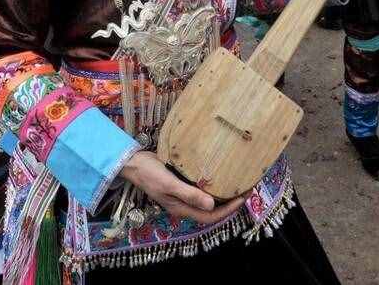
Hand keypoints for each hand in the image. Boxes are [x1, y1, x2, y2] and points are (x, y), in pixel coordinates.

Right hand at [119, 151, 245, 224]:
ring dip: (222, 193)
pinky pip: (200, 188)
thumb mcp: (169, 185)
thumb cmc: (149, 174)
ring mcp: (182, 194)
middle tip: (246, 188)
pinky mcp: (180, 183)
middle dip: (229, 202)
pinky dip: (211, 184)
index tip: (243, 197)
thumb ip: (189, 194)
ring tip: (237, 182)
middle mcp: (184, 204)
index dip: (228, 210)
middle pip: (211, 210)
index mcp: (182, 209)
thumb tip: (212, 205)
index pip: (210, 217)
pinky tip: (218, 174)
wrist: (132, 163)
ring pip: (207, 199)